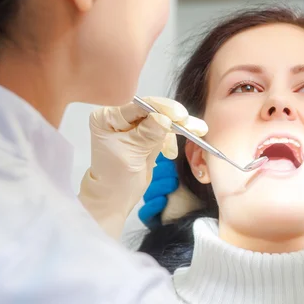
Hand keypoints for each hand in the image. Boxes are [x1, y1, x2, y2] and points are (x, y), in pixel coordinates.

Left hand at [79, 97, 206, 237]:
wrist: (115, 198)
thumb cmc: (115, 178)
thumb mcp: (131, 155)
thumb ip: (148, 135)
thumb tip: (165, 119)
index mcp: (108, 117)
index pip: (138, 106)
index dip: (161, 108)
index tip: (180, 116)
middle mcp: (120, 117)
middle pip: (152, 110)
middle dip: (174, 118)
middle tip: (194, 125)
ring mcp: (134, 126)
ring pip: (162, 119)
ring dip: (179, 127)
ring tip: (196, 132)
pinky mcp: (146, 135)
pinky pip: (164, 131)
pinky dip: (172, 139)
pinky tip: (171, 153)